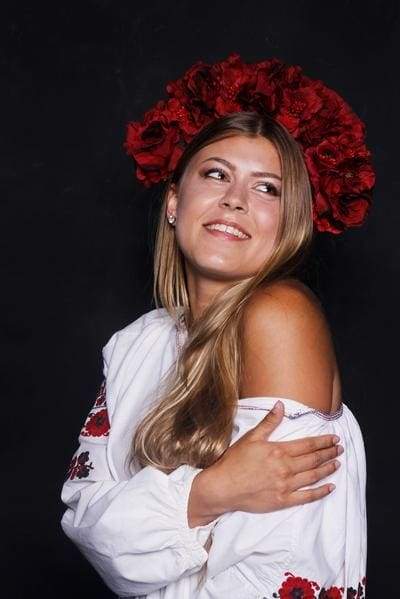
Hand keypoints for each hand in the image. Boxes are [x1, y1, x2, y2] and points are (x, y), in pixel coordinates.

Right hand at [188, 400, 342, 525]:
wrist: (222, 487)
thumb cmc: (234, 461)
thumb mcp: (251, 437)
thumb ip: (269, 422)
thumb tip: (281, 404)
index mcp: (279, 451)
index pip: (307, 445)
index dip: (323, 441)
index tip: (334, 438)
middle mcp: (285, 468)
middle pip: (313, 460)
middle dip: (329, 453)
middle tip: (340, 449)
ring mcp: (285, 486)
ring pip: (313, 476)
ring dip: (327, 469)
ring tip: (337, 464)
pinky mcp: (282, 500)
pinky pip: (306, 497)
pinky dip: (320, 492)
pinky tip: (330, 487)